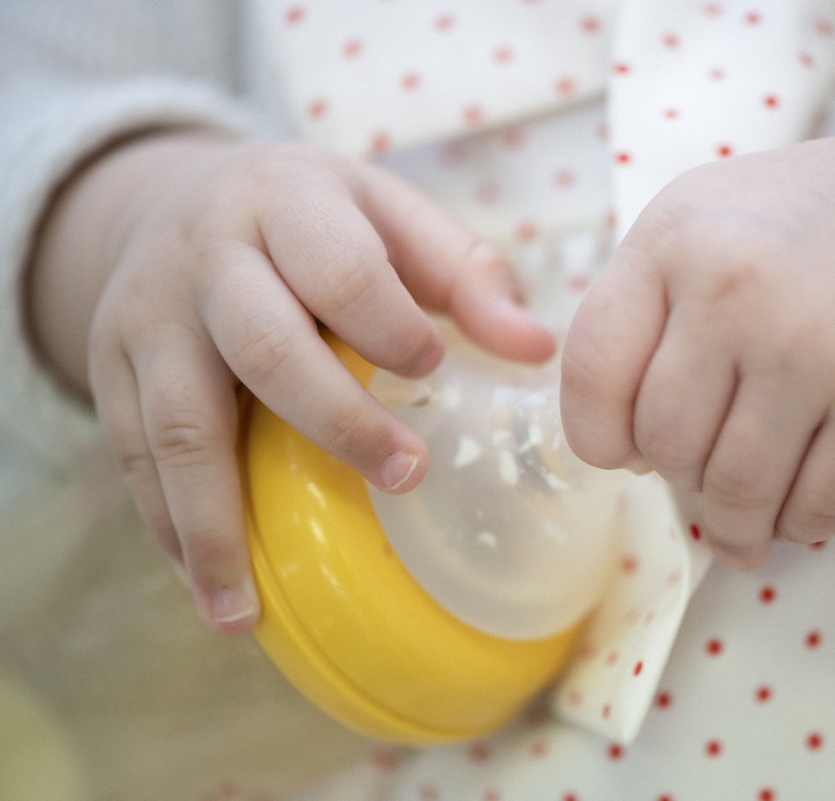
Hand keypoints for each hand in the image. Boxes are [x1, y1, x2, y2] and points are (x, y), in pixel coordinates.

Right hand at [29, 133, 554, 632]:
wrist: (176, 197)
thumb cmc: (311, 219)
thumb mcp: (388, 215)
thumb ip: (465, 275)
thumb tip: (537, 349)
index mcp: (287, 202)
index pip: (339, 268)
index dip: (390, 324)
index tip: (433, 366)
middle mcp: (205, 255)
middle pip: (263, 345)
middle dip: (336, 420)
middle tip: (406, 478)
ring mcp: (143, 315)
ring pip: (177, 422)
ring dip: (215, 522)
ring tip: (246, 614)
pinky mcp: (106, 365)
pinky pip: (131, 455)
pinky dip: (168, 524)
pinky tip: (207, 584)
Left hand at [561, 78, 834, 568]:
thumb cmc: (792, 236)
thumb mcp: (691, 231)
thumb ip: (636, 321)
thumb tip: (624, 457)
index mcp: (671, 243)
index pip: (591, 374)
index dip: (599, 436)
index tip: (628, 451)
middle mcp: (738, 288)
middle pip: (666, 445)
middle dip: (681, 477)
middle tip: (706, 472)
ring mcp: (817, 346)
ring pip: (737, 492)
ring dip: (736, 523)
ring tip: (743, 521)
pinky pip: (818, 508)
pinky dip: (801, 526)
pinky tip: (798, 509)